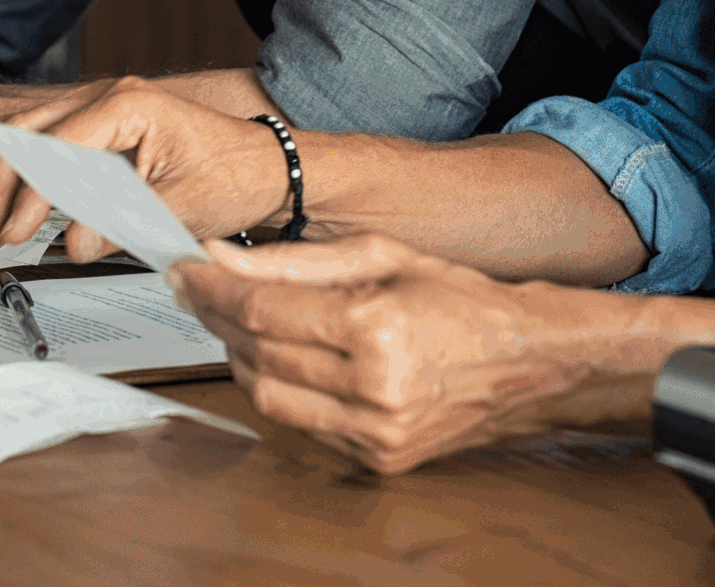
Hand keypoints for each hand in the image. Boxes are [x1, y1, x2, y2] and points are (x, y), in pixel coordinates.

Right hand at [0, 77, 293, 261]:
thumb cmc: (237, 176)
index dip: (27, 195)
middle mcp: (107, 97)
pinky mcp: (98, 131)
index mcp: (127, 105)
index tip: (14, 233)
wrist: (267, 169)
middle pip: (22, 133)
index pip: (54, 147)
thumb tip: (73, 243)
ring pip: (22, 137)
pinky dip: (14, 178)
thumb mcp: (182, 207)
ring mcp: (99, 111)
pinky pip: (40, 147)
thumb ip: (123, 222)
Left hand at [169, 235, 652, 473]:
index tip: (185, 270)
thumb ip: (294, 259)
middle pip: (257, 352)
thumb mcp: (381, 255)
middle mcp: (375, 387)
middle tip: (198, 290)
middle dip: (217, 317)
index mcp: (376, 328)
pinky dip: (279, 388)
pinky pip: (301, 424)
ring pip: (269, 395)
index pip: (263, 309)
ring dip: (240, 356)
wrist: (528, 361)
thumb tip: (223, 256)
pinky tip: (277, 358)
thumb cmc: (462, 300)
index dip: (212, 288)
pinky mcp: (378, 458)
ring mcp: (376, 431)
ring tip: (235, 321)